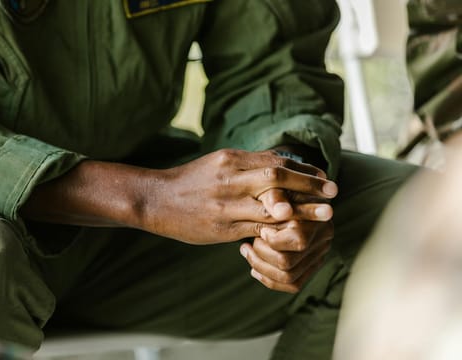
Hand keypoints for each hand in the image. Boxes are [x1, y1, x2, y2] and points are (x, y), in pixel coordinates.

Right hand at [142, 149, 337, 244]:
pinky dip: (278, 231)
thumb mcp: (219, 163)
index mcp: (230, 159)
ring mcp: (226, 204)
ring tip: (326, 215)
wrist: (156, 200)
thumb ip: (248, 164)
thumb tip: (282, 162)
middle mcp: (230, 179)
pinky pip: (256, 229)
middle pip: (277, 178)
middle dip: (308, 185)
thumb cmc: (191, 181)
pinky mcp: (222, 227)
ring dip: (302, 211)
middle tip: (334, 192)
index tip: (323, 177)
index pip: (274, 161)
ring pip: (270, 206)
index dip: (302, 170)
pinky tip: (295, 233)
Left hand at [240, 188, 335, 292]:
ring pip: (288, 277)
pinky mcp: (310, 266)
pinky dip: (269, 278)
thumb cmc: (274, 187)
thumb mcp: (273, 187)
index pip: (298, 240)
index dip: (273, 239)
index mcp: (318, 218)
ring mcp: (318, 255)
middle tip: (250, 241)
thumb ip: (275, 196)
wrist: (282, 195)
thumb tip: (281, 211)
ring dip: (260, 265)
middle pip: (288, 262)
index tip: (261, 230)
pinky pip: (292, 284)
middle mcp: (323, 239)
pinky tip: (254, 266)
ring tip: (246, 249)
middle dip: (261, 253)